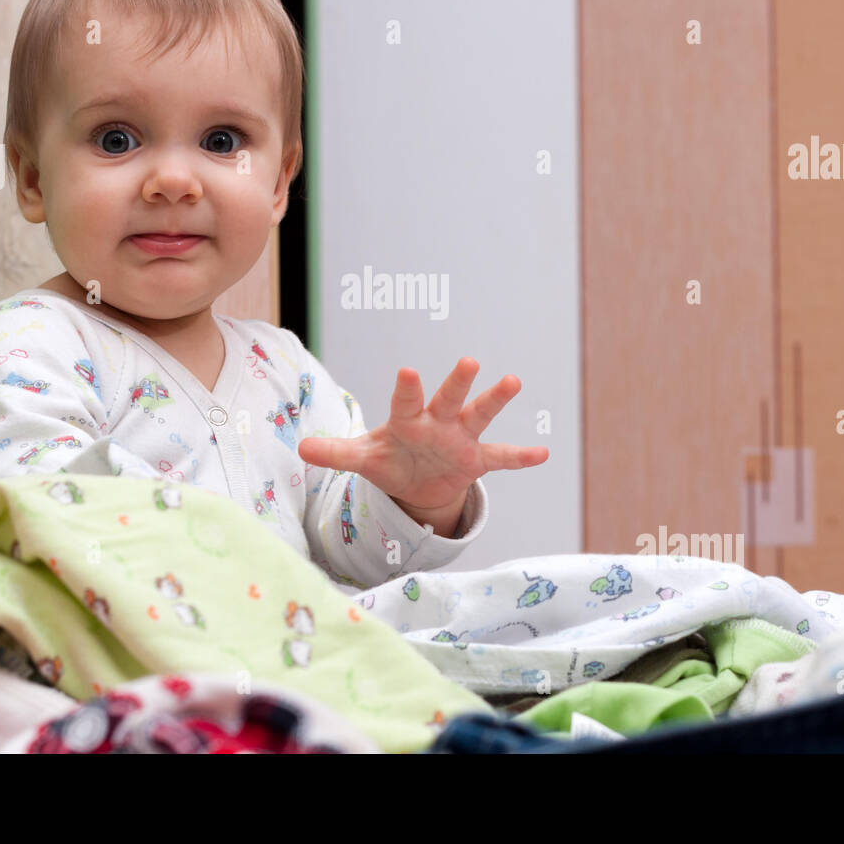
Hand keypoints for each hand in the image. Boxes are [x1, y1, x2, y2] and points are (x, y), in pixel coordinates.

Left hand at [296, 357, 548, 530]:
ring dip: (495, 400)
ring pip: (479, 415)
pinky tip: (543, 453)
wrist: (418, 481)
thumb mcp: (364, 458)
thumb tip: (300, 448)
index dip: (407, 390)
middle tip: (468, 362)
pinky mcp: (477, 460)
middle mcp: (438, 422)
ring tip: (512, 380)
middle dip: (457, 383)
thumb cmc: (391, 459)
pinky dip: (521, 457)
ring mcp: (461, 438)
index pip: (406, 402)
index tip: (408, 372)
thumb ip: (337, 452)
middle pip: (448, 399)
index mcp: (408, 420)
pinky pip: (502, 458)